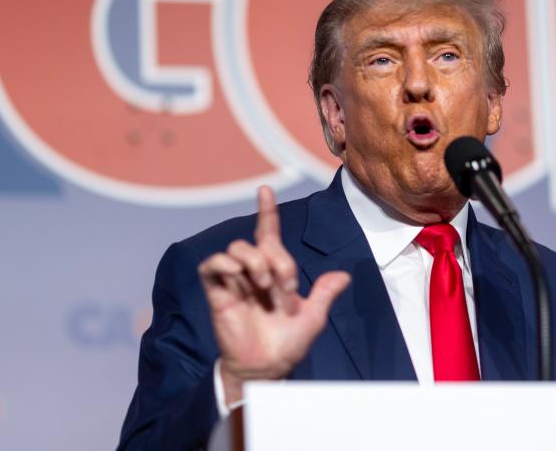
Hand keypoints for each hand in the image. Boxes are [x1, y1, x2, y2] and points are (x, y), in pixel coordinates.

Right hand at [198, 186, 350, 403]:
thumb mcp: (313, 317)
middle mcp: (253, 271)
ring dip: (255, 262)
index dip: (266, 211)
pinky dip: (223, 263)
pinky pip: (211, 266)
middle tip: (286, 287)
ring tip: (265, 288)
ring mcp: (234, 281)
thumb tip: (344, 276)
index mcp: (274, 271)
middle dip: (278, 260)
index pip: (268, 233)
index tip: (265, 189)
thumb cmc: (288, 343)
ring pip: (236, 248)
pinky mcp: (217, 293)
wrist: (268, 367)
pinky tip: (238, 274)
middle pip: (258, 242)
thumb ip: (324, 294)